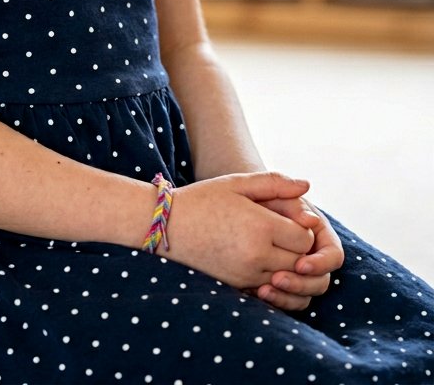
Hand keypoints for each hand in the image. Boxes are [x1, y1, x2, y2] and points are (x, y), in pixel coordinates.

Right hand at [164, 172, 314, 291]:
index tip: (287, 218)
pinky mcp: (238, 287)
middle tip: (282, 232)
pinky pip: (270, 290)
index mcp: (260, 226)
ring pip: (287, 278)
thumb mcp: (238, 183)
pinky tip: (258, 260)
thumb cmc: (204, 199)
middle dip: (298, 249)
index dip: (302, 228)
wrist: (167, 227)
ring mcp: (247, 275)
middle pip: (300, 261)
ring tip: (270, 245)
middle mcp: (257, 255)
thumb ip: (275, 183)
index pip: (305, 238)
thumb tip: (306, 187)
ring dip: (286, 265)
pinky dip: (272, 279)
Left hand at [253, 196, 343, 311]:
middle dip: (302, 283)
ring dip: (288, 295)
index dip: (321, 263)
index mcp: (318, 233)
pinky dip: (278, 301)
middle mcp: (312, 255)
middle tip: (276, 278)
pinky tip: (259, 293)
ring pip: (306, 295)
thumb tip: (312, 219)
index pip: (333, 255)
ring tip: (264, 289)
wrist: (232, 207)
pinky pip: (289, 301)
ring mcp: (299, 273)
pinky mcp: (284, 285)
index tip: (300, 264)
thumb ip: (289, 196)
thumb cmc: (255, 195)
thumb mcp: (268, 191)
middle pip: (322, 281)